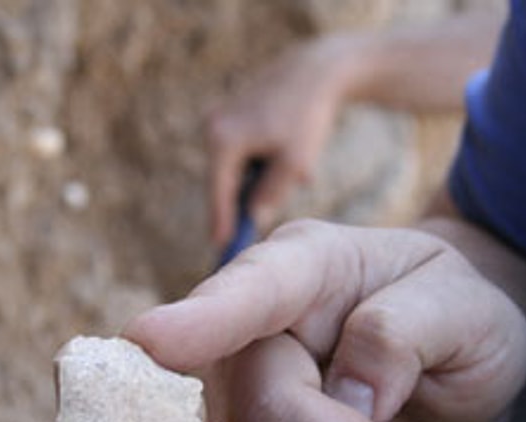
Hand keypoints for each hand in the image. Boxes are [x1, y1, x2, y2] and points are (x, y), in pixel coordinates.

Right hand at [126, 220, 525, 421]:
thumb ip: (401, 334)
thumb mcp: (466, 308)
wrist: (472, 387)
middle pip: (257, 407)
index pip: (245, 293)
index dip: (197, 321)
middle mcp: (253, 337)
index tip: (146, 341)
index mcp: (302, 269)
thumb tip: (345, 399)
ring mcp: (241, 408)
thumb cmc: (463, 323)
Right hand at [206, 36, 352, 245]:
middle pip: (221, 180)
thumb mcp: (294, 164)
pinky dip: (256, 162)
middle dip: (240, 201)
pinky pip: (237, 152)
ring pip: (232, 167)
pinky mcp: (226, 115)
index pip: (218, 192)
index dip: (221, 222)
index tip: (221, 246)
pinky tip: (283, 150)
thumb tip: (253, 218)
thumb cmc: (306, 117)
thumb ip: (270, 195)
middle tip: (243, 235)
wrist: (313, 70)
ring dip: (255, 178)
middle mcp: (212, 127)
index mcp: (224, 140)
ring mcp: (217, 119)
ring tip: (291, 169)